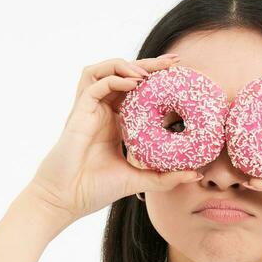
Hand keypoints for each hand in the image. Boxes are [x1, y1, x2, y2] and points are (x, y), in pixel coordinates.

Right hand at [28, 55, 201, 225]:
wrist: (66, 199)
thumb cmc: (95, 189)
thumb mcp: (138, 180)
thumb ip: (165, 177)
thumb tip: (195, 174)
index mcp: (115, 122)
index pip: (136, 91)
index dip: (156, 80)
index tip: (180, 75)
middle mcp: (102, 111)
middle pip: (124, 75)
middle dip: (148, 64)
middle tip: (174, 62)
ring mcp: (89, 109)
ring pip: (105, 70)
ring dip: (127, 64)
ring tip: (150, 72)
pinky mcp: (79, 111)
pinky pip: (95, 83)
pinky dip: (115, 78)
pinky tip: (134, 83)